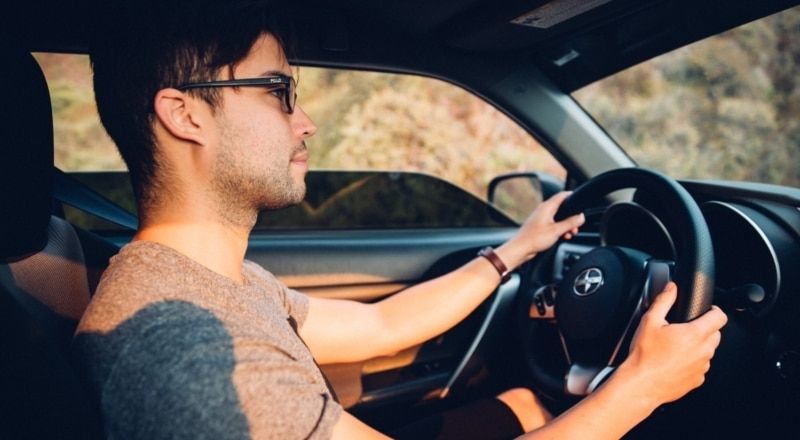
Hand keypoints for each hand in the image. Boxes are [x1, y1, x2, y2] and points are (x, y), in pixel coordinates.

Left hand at [496, 191, 584, 268]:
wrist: (521, 248)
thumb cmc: (534, 239)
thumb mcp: (557, 230)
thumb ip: (570, 223)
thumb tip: (581, 217)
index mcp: (547, 207)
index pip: (562, 195)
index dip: (572, 196)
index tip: (580, 202)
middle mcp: (544, 210)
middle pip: (563, 208)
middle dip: (571, 217)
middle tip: (576, 226)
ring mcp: (541, 218)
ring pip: (559, 218)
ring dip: (566, 225)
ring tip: (570, 233)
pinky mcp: (540, 226)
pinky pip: (554, 224)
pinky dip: (560, 229)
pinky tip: (563, 236)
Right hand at [617, 282, 727, 406]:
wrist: (641, 383)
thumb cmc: (645, 355)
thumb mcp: (650, 321)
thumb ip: (664, 300)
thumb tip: (671, 288)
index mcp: (695, 334)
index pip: (720, 317)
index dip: (714, 310)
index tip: (707, 310)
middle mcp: (703, 351)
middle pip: (716, 334)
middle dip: (705, 328)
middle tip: (685, 328)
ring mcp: (702, 367)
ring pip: (708, 351)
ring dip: (698, 346)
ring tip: (677, 346)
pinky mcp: (697, 380)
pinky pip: (701, 366)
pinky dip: (693, 362)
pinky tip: (675, 361)